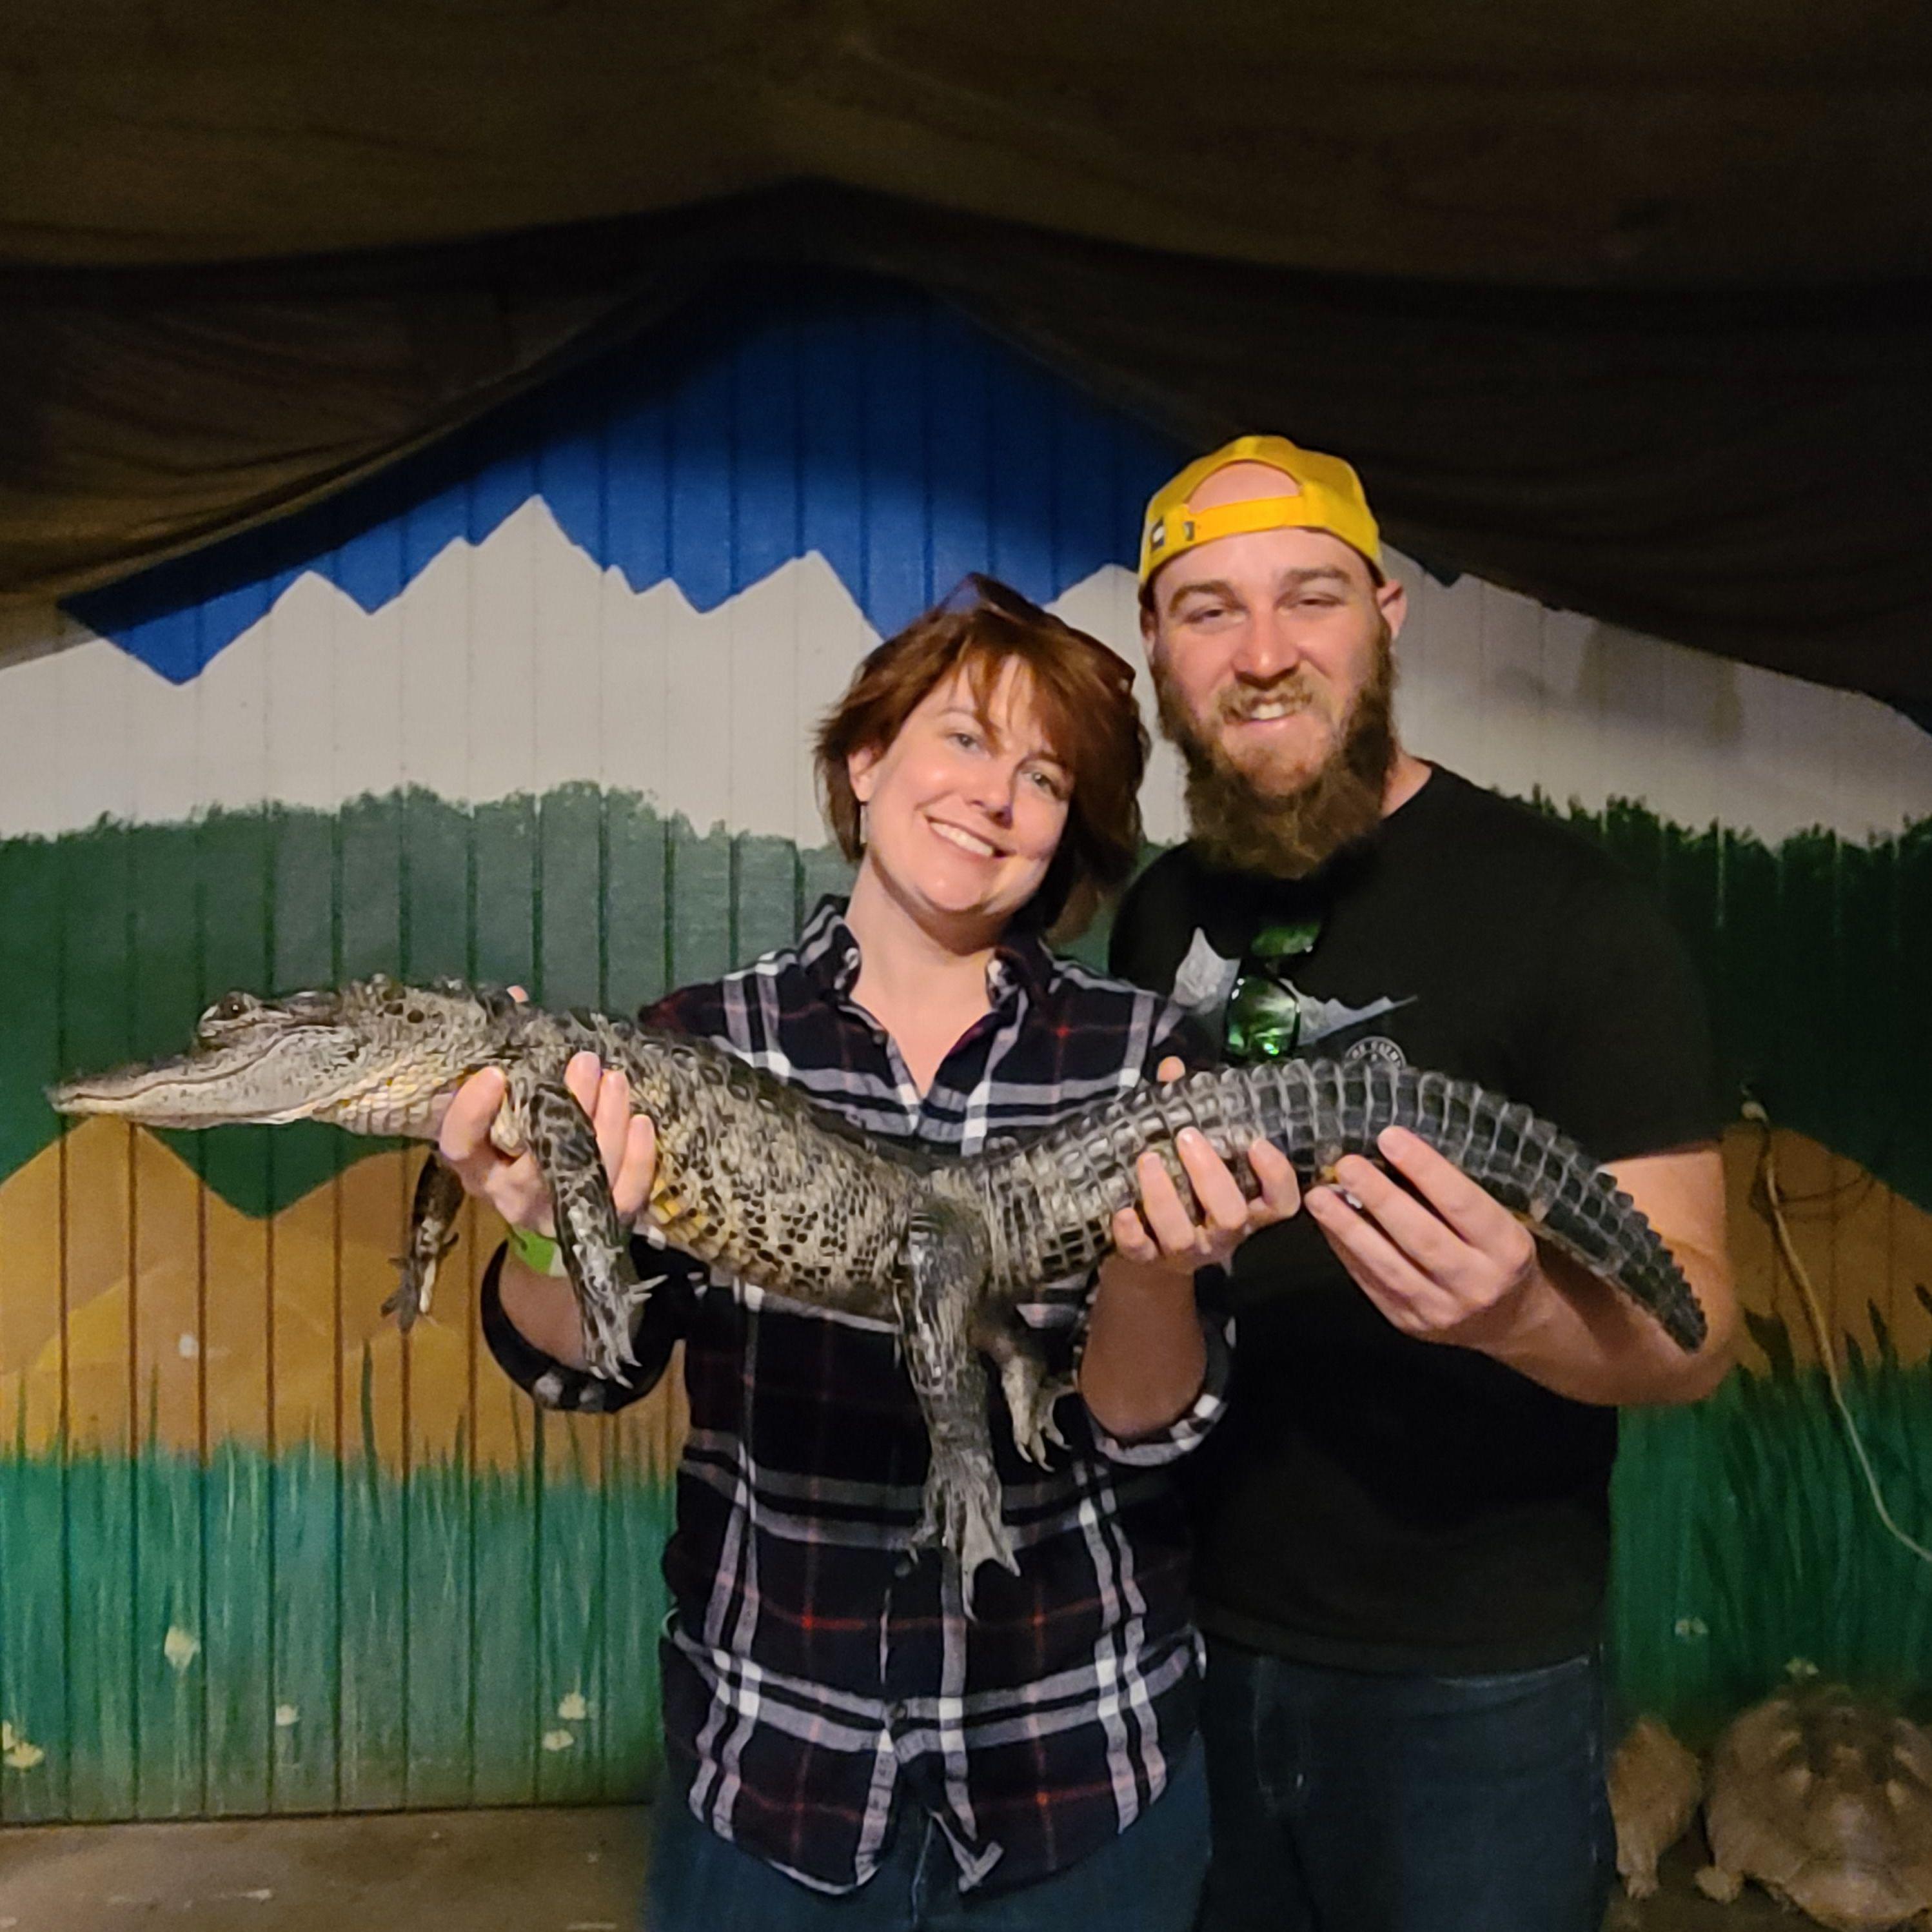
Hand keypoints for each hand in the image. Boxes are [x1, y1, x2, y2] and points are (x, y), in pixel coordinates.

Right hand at [435, 990, 657, 1233]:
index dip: (472, 1113)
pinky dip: (637, 1160)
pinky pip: (620, 1197)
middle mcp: (508, 1193)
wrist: (549, 1192)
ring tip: (617, 1079)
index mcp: (475, 1162)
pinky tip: (642, 1121)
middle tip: (585, 1062)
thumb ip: (509, 1050)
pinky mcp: (598, 1218)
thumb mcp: (506, 1092)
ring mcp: (554, 1211)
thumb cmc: (520, 1124)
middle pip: (533, 1165)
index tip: (495, 1073)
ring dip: (607, 1124)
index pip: (460, 1144)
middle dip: (566, 1109)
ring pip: (582, 1177)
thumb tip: (517, 996)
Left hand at [1108, 1056, 1301, 1278]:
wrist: (1150, 1252)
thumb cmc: (1183, 1187)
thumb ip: (1186, 1110)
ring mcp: (1187, 1251)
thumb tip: (1172, 1068)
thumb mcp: (1191, 1152)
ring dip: (1164, 1197)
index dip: (1276, 1176)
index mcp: (1247, 1206)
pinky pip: (1142, 1253)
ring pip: (1183, 1235)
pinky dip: (1131, 1234)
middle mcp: (1223, 1233)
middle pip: (1231, 1215)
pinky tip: (1122, 1212)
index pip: (1281, 1202)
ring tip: (1148, 1159)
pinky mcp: (1149, 1261)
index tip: (1257, 1142)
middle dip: (1210, 1176)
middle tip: (1187, 1137)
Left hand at [1304, 1124, 1540, 1346]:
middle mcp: (1476, 1283)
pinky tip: (1327, 1224)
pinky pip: (1371, 1282)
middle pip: (1421, 1237)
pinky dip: (1346, 1251)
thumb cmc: (1498, 1253)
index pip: (1463, 1203)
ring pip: (1388, 1266)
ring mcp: (1440, 1309)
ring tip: (1320, 1195)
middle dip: (1380, 1198)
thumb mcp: (1501, 1220)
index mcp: (1507, 1248)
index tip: (1390, 1137)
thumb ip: (1458, 1194)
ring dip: (1349, 1228)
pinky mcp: (1409, 1322)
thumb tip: (1395, 1148)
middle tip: (1347, 1164)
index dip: (1426, 1170)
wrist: (1509, 1320)